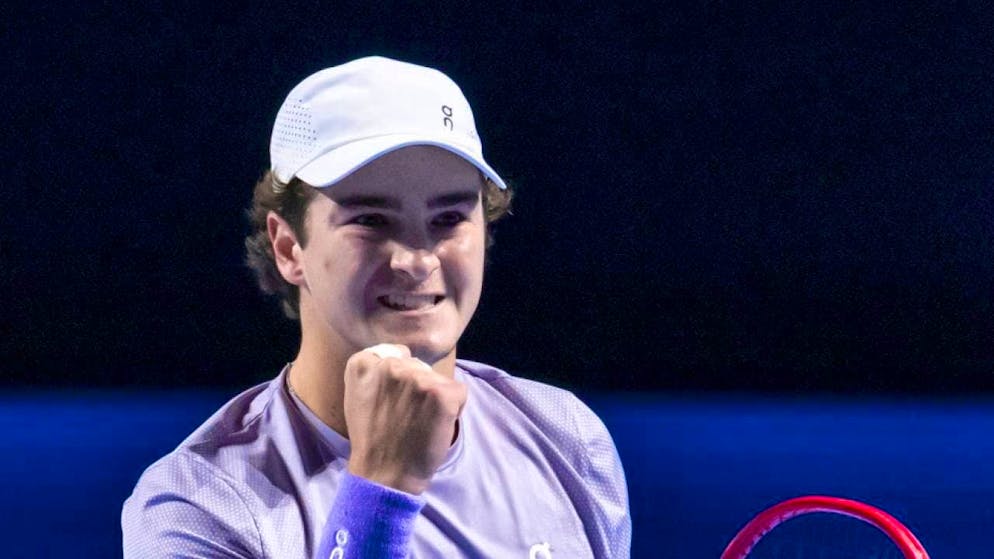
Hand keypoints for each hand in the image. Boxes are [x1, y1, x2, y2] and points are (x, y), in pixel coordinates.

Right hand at [343, 344, 466, 494]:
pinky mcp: (442, 393)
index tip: (392, 402)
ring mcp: (417, 378)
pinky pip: (458, 391)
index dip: (399, 379)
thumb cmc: (373, 439)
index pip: (396, 354)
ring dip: (435, 397)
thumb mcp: (357, 396)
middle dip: (417, 386)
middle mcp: (390, 365)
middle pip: (418, 366)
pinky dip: (454, 408)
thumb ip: (374, 372)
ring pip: (437, 379)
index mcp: (365, 364)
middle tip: (406, 415)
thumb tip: (401, 355)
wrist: (384, 475)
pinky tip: (435, 425)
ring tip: (419, 422)